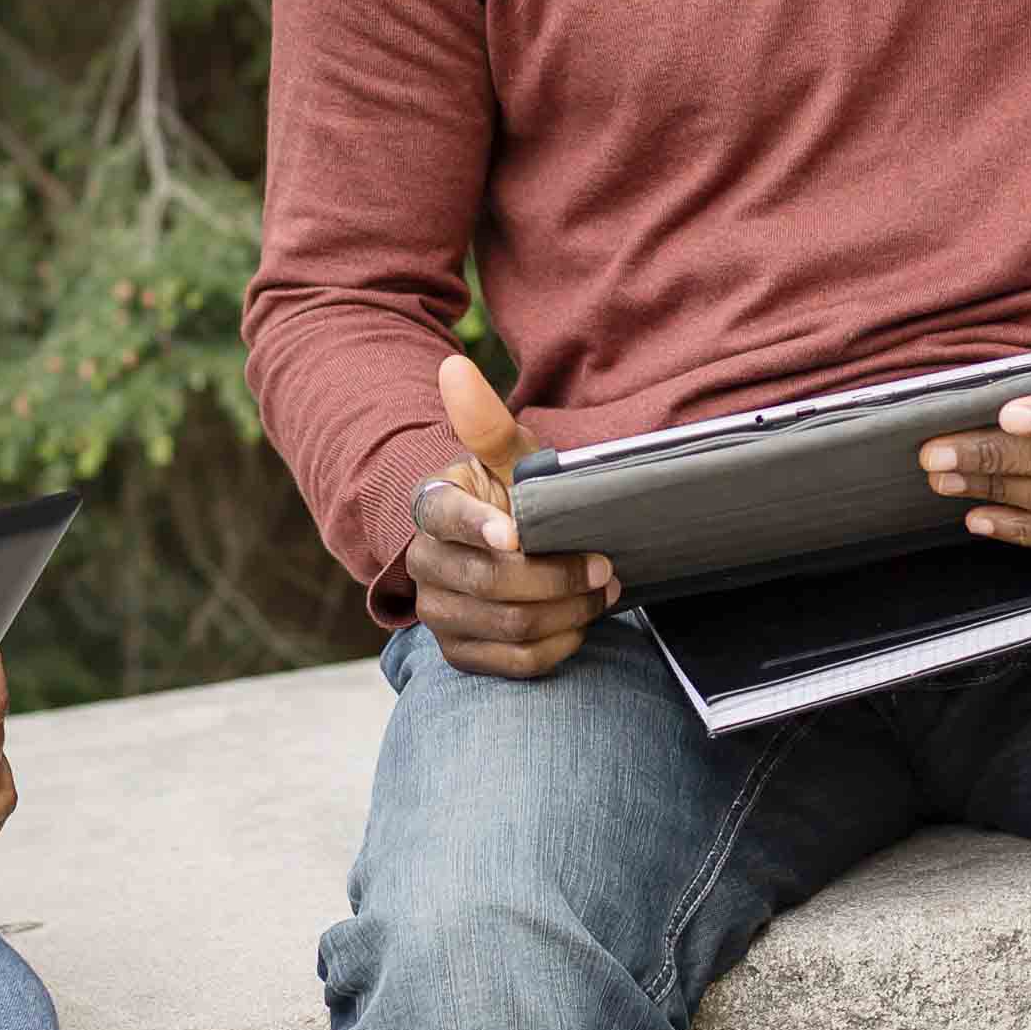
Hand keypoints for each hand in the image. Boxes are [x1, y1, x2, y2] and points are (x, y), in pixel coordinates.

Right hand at [402, 354, 619, 679]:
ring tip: (602, 589)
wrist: (515, 550)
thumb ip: (488, 424)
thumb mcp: (513, 458)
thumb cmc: (515, 495)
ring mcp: (438, 613)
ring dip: (569, 610)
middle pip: (491, 583)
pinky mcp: (460, 653)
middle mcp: (425, 564)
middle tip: (605, 564)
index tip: (517, 535)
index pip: (445, 517)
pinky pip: (517, 662)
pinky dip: (560, 644)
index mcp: (432, 507)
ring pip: (510, 625)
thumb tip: (453, 367)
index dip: (479, 527)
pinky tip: (580, 621)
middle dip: (558, 575)